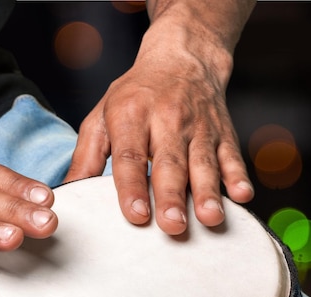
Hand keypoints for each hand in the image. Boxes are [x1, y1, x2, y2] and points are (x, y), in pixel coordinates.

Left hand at [64, 11, 253, 234]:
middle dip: (171, 195)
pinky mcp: (222, 132)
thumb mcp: (101, 117)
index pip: (130, 156)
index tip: (135, 215)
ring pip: (203, 162)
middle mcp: (166, 119)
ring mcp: (198, 126)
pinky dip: (237, 174)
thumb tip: (69, 191)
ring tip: (210, 218)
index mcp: (131, 115)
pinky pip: (232, 154)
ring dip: (208, 191)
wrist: (181, 58)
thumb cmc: (134, 95)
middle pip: (169, 162)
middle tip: (172, 226)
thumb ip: (87, 156)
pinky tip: (241, 195)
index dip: (132, 187)